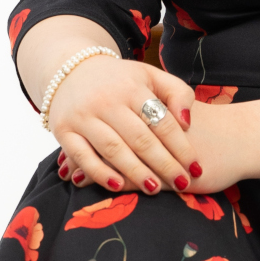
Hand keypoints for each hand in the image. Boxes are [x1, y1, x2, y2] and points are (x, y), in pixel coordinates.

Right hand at [49, 55, 202, 197]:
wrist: (71, 70)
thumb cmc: (121, 81)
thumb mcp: (151, 76)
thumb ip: (177, 93)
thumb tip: (187, 123)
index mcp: (132, 87)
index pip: (162, 122)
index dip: (181, 147)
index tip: (196, 167)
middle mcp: (106, 100)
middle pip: (140, 138)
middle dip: (164, 164)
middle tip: (182, 183)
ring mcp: (83, 116)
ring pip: (113, 149)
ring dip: (136, 172)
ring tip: (156, 190)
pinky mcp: (63, 130)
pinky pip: (82, 156)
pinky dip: (99, 173)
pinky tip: (118, 186)